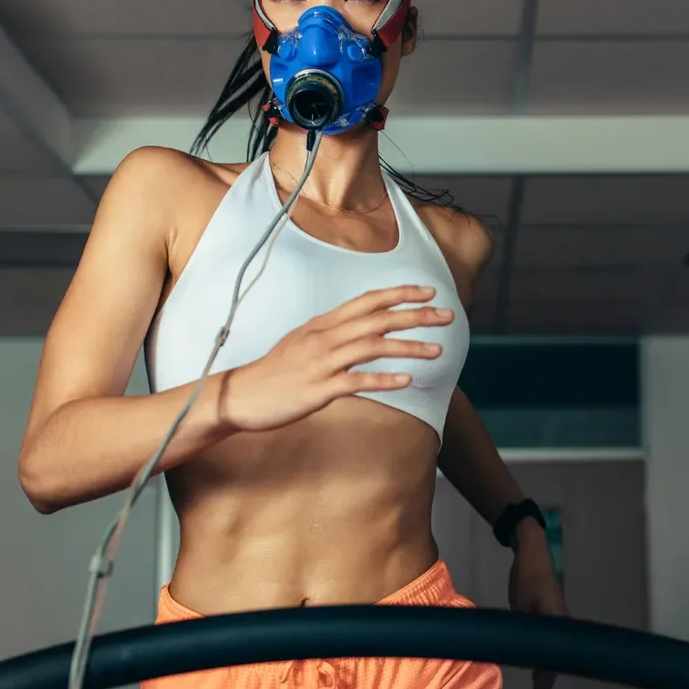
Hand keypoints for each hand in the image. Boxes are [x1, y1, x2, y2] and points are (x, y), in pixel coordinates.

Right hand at [219, 285, 452, 432]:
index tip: (430, 292)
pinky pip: (356, 381)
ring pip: (372, 347)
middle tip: (448, 316)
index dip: (400, 294)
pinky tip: (407, 381)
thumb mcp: (303, 341)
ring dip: (408, 347)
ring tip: (438, 350)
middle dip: (416, 316)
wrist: (239, 395)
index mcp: (322, 324)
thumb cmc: (276, 372)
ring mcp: (321, 363)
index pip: (368, 301)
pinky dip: (383, 379)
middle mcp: (324, 337)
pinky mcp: (318, 389)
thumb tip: (362, 327)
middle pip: (377, 320)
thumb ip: (333, 332)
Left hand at [507, 519, 567, 688]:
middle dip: (549, 674)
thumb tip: (516, 651)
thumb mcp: (521, 603)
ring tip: (537, 683)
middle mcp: (562, 621)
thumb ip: (522, 627)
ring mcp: (558, 615)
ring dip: (547, 663)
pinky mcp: (550, 610)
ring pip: (556, 646)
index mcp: (558, 620)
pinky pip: (551, 636)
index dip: (549, 675)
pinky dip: (544, 650)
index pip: (556, 655)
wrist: (533, 553)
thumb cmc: (527, 576)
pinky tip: (533, 657)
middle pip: (559, 653)